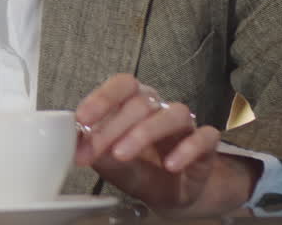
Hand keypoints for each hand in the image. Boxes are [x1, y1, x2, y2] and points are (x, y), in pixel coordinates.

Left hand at [76, 73, 258, 217]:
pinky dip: (187, 149)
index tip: (82, 119)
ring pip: (172, 114)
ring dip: (144, 133)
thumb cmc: (136, 169)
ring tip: (123, 155)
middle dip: (114, 127)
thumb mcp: (108, 162)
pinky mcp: (206, 144)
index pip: (121, 86)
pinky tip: (171, 165)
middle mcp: (159, 107)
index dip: (102, 98)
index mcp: (133, 102)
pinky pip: (204, 137)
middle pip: (141, 103)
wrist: (169, 195)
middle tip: (97, 150)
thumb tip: (74, 140)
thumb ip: (93, 149)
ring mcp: (184, 125)